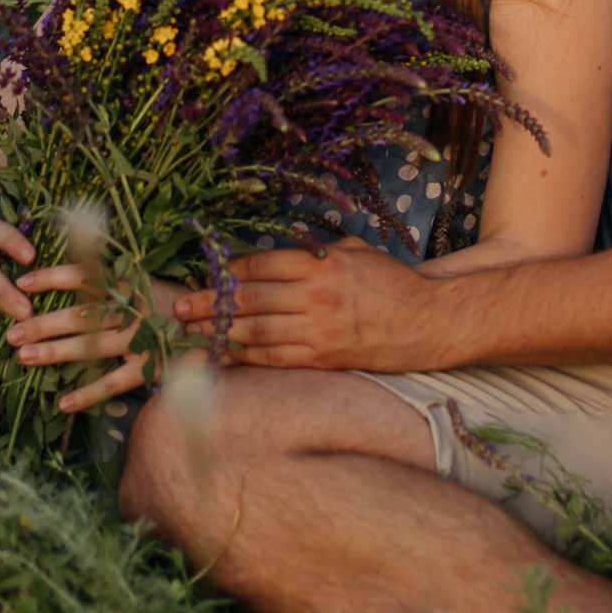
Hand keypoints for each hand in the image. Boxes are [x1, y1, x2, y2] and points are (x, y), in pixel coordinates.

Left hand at [6, 265, 183, 413]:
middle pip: (79, 315)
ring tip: (23, 357)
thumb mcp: (146, 282)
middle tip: (11, 333)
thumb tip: (73, 280)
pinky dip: (89, 394)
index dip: (52, 277)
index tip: (22, 283)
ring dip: (54, 352)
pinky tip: (63, 403)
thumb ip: (113, 281)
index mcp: (130, 284)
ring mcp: (141, 340)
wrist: (221, 327)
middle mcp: (133, 309)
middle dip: (42, 323)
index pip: (85, 276)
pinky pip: (114, 383)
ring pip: (90, 347)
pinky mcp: (151, 367)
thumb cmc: (175, 303)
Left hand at [169, 235, 443, 370]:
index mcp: (322, 264)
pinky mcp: (326, 358)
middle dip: (209, 305)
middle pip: (249, 299)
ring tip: (191, 334)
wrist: (432, 320)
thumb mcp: (356, 253)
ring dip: (219, 333)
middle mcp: (317, 295)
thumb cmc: (393, 283)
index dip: (227, 273)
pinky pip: (276, 358)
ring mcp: (320, 330)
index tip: (207, 278)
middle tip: (179, 309)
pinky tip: (225, 355)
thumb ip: (316, 255)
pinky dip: (246, 357)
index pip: (260, 265)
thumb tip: (275, 261)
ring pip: (257, 331)